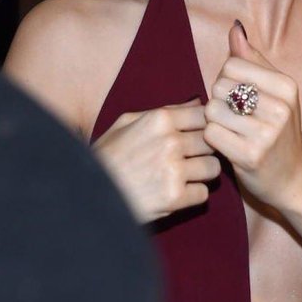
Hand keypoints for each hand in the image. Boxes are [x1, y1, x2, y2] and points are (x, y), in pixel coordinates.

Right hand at [95, 99, 220, 222]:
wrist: (88, 195)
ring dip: (201, 174)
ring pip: (213, 167)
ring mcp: (174, 170)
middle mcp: (170, 141)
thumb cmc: (107, 156)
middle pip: (212, 141)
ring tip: (182, 176)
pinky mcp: (174, 197)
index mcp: (160, 119)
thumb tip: (196, 103)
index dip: (204, 126)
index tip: (196, 135)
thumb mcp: (126, 122)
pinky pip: (203, 194)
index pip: (205, 115)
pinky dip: (192, 196)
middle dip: (203, 150)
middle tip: (189, 158)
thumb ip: (164, 110)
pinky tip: (175, 193)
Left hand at [204, 23, 301, 207]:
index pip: (231, 65)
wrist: (294, 178)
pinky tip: (228, 145)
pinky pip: (211, 133)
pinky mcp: (250, 156)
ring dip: (214, 121)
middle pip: (219, 86)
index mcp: (287, 86)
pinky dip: (213, 139)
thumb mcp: (276, 91)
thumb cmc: (279, 131)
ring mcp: (266, 133)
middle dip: (219, 100)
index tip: (238, 96)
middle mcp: (280, 108)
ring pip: (212, 110)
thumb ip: (252, 60)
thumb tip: (235, 28)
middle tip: (235, 117)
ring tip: (231, 131)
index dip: (226, 79)